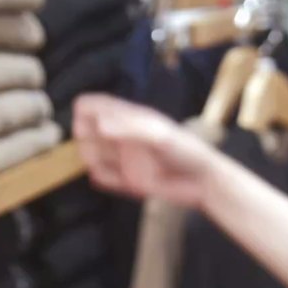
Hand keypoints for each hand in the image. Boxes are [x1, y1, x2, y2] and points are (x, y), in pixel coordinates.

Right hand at [73, 94, 220, 208]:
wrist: (204, 182)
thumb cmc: (186, 150)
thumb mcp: (159, 135)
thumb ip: (129, 128)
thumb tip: (98, 124)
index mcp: (130, 117)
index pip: (97, 104)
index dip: (86, 109)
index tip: (83, 118)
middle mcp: (123, 136)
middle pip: (87, 129)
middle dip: (84, 135)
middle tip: (99, 144)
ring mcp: (124, 158)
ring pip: (92, 153)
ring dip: (90, 157)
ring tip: (109, 163)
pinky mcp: (127, 180)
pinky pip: (104, 177)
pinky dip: (103, 177)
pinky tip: (114, 178)